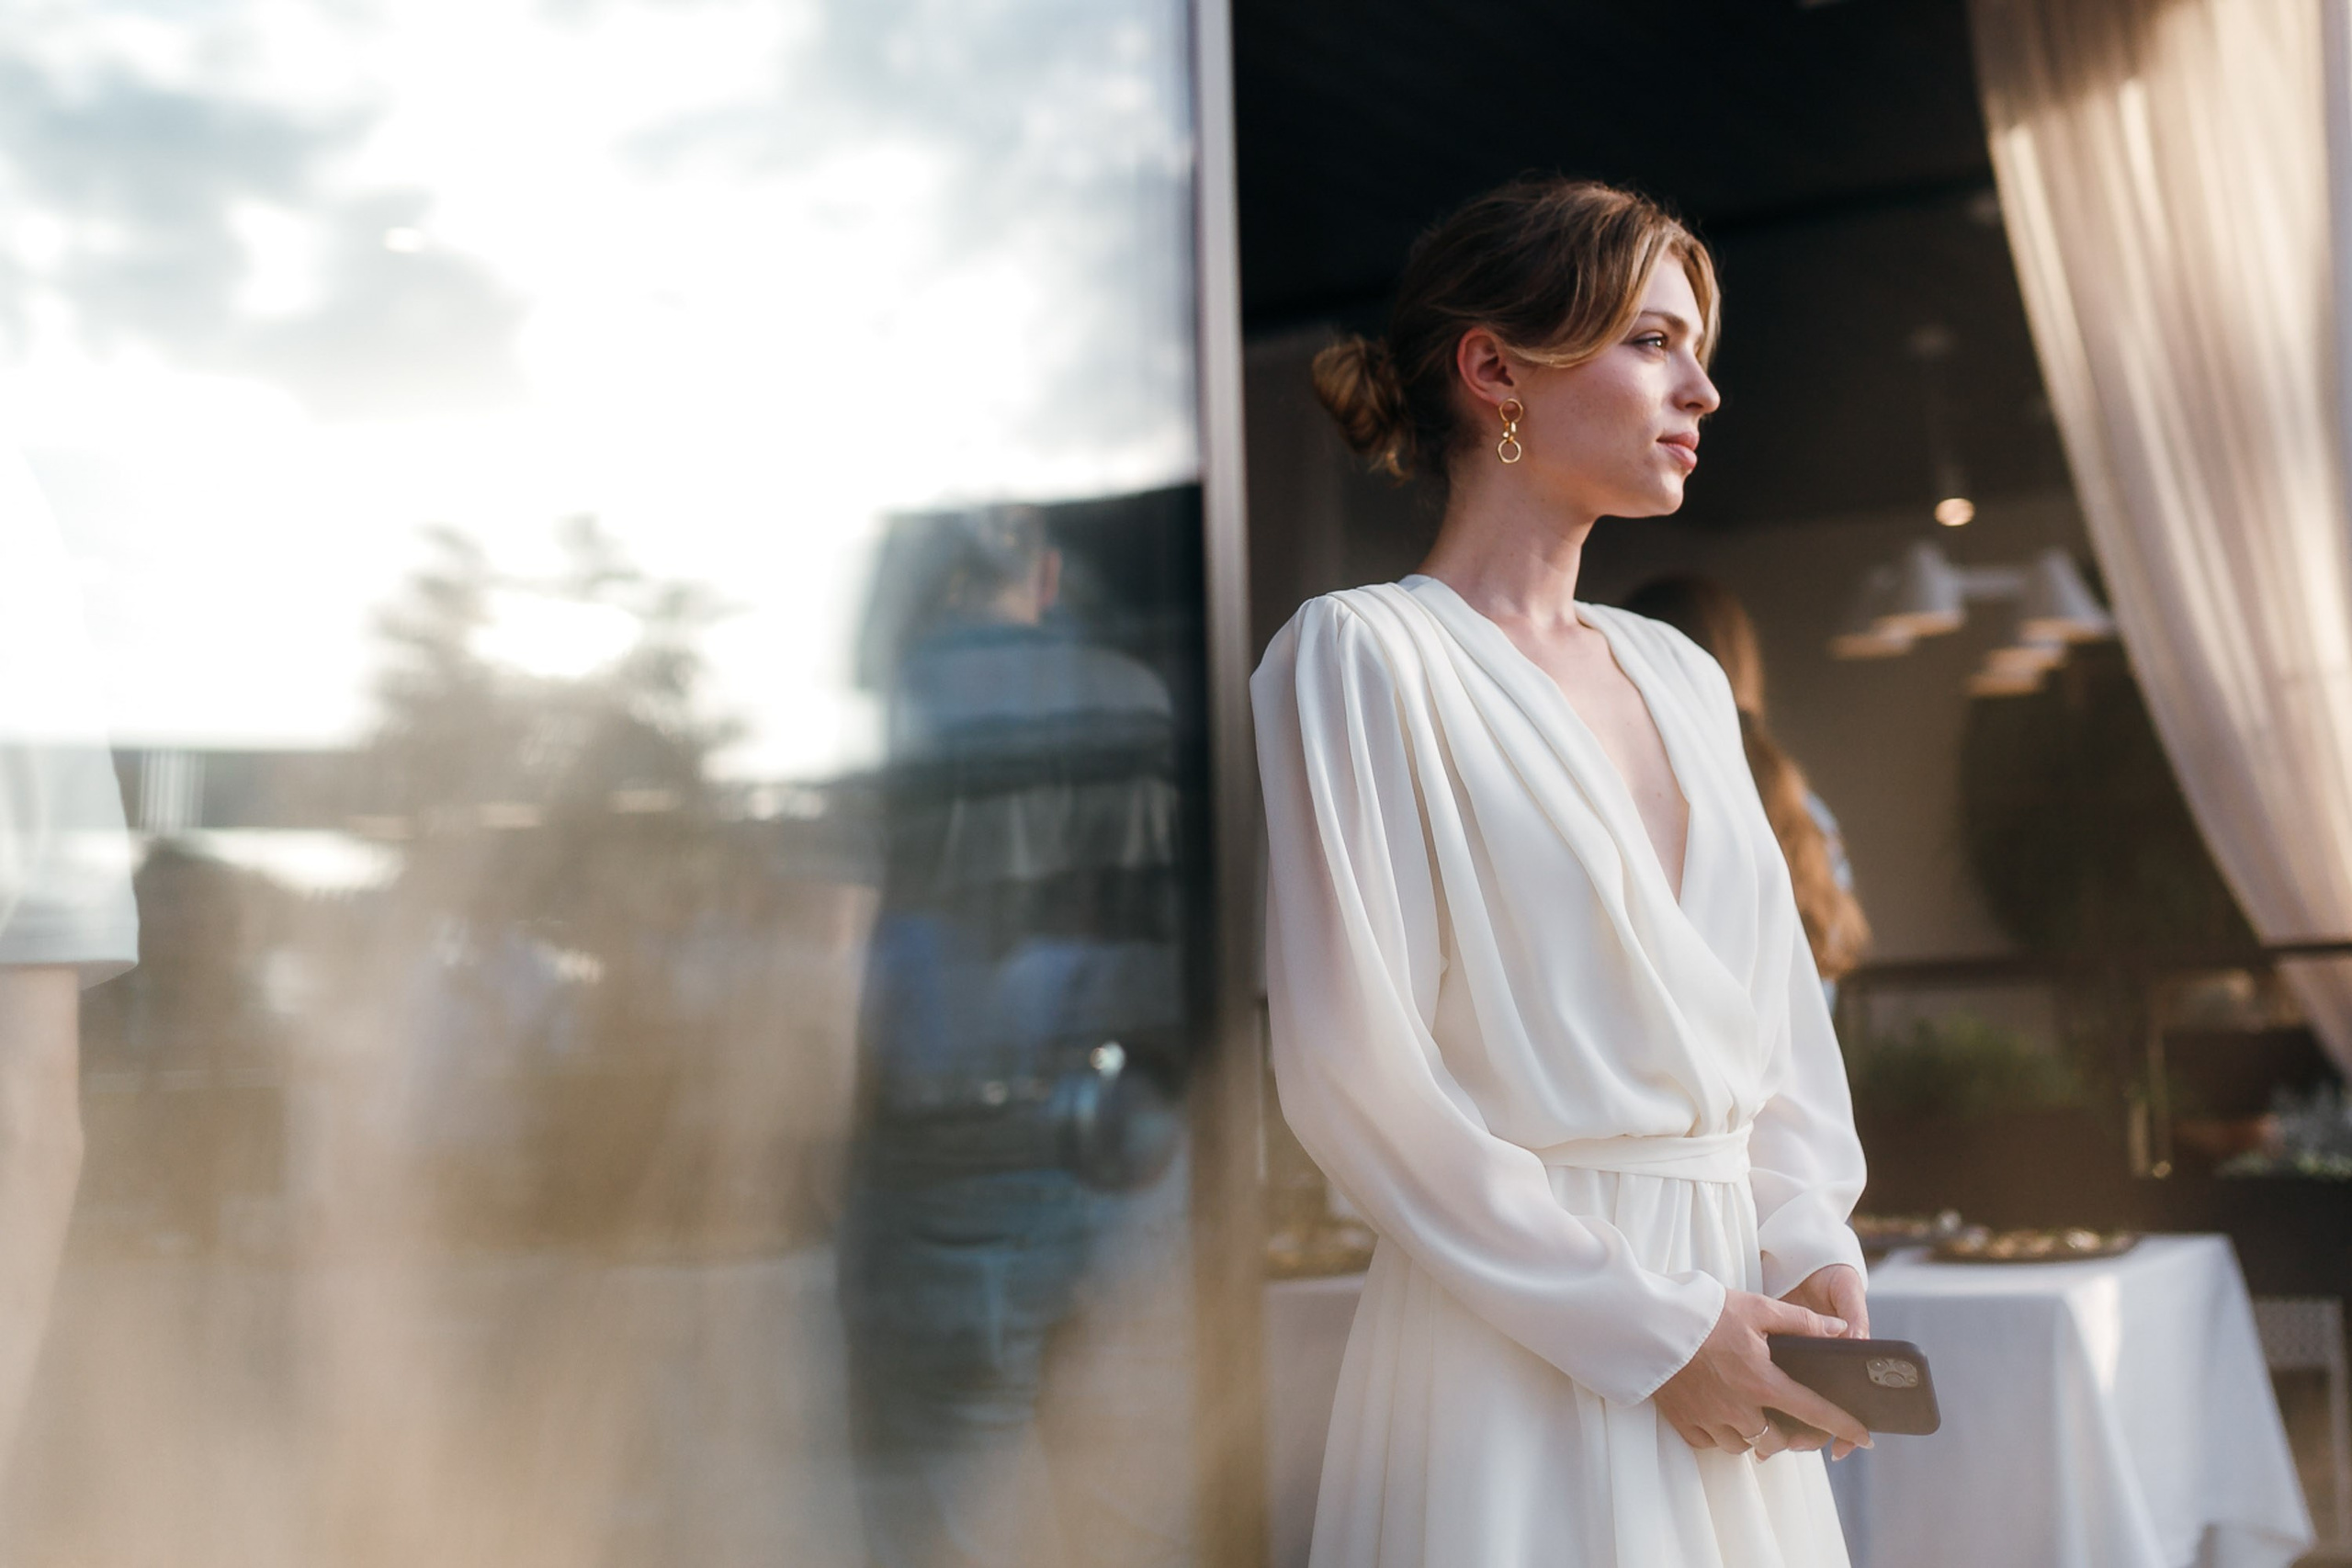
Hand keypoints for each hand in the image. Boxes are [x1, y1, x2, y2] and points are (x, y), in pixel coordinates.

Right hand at [1652, 1288, 1871, 1463]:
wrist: (1645, 1323)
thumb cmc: (1703, 1312)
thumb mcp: (1756, 1308)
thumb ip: (1800, 1322)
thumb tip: (1840, 1332)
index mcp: (1762, 1382)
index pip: (1815, 1412)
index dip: (1844, 1426)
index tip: (1864, 1438)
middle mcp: (1740, 1410)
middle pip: (1780, 1439)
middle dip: (1794, 1435)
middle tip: (1799, 1423)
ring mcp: (1710, 1420)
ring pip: (1746, 1444)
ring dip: (1757, 1435)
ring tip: (1757, 1415)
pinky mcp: (1684, 1423)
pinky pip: (1713, 1443)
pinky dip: (1723, 1435)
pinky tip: (1723, 1416)